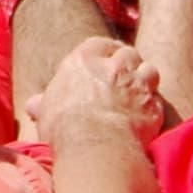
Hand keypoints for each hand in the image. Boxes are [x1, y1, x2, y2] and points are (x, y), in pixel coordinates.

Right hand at [26, 34, 169, 144]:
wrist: (95, 148)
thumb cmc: (64, 129)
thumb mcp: (46, 113)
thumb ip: (44, 103)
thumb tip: (33, 105)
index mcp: (84, 60)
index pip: (99, 44)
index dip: (104, 52)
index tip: (105, 60)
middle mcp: (114, 66)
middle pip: (128, 54)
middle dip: (128, 64)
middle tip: (124, 77)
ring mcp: (137, 85)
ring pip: (149, 71)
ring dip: (145, 79)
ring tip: (138, 92)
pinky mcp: (154, 107)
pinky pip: (158, 100)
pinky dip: (153, 106)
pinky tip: (145, 115)